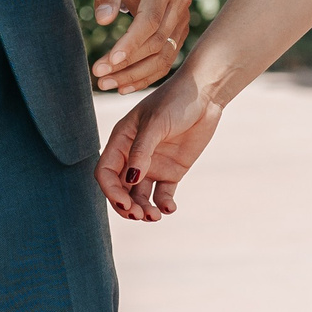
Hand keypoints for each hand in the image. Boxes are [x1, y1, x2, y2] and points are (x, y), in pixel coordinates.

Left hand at [89, 0, 191, 92]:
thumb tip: (103, 19)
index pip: (150, 20)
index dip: (131, 43)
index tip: (109, 61)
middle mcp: (179, 2)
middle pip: (158, 42)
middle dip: (128, 64)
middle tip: (99, 77)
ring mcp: (182, 18)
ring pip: (164, 55)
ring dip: (136, 75)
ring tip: (107, 85)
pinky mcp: (178, 31)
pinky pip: (166, 58)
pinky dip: (146, 75)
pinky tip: (124, 86)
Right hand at [95, 69, 222, 221]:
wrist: (205, 95)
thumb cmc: (176, 101)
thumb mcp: (156, 123)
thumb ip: (142, 151)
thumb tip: (130, 181)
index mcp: (121, 141)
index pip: (106, 173)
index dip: (111, 191)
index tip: (126, 203)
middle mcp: (133, 155)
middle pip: (121, 189)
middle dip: (126, 206)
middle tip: (140, 216)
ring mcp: (153, 164)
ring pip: (141, 196)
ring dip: (144, 209)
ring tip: (156, 217)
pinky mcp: (172, 170)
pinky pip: (163, 194)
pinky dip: (164, 204)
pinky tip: (170, 208)